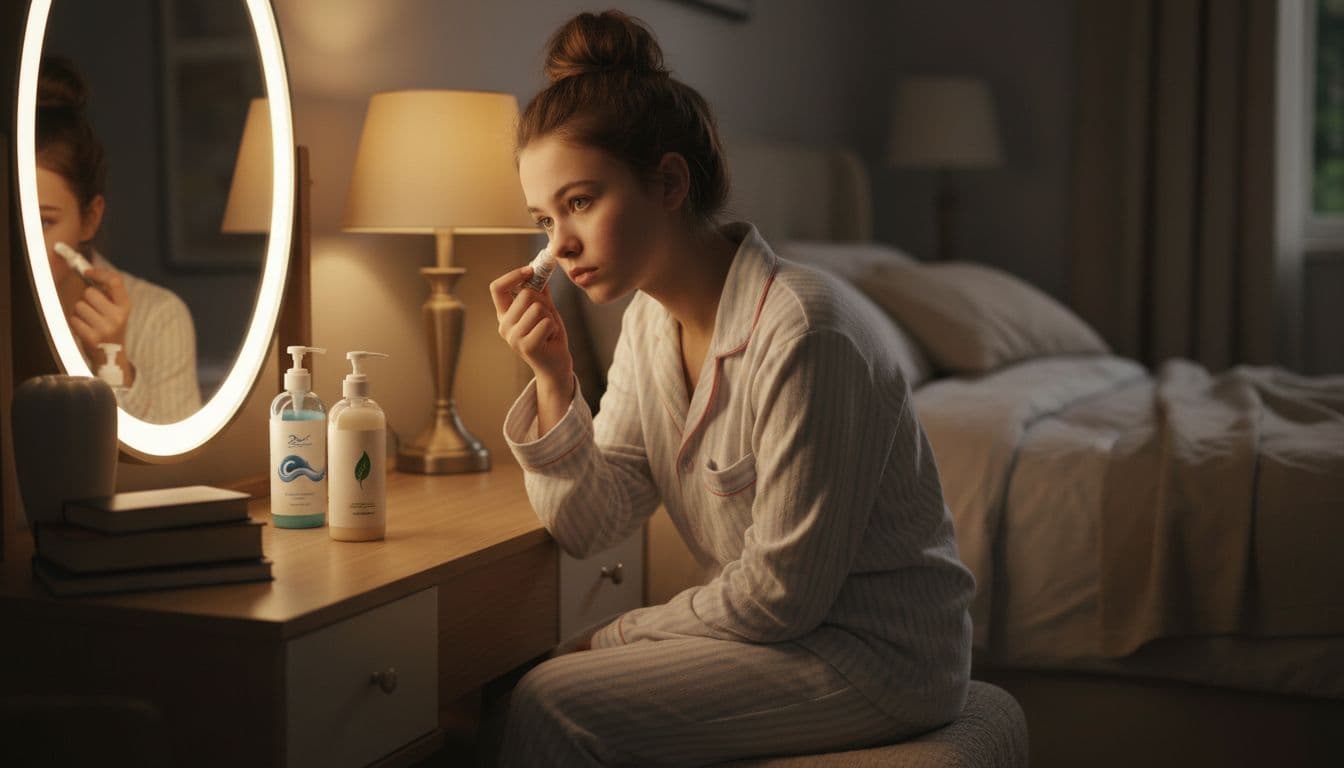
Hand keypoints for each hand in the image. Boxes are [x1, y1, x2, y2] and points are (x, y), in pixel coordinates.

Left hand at [69, 267, 135, 385]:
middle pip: (90, 293)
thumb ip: (107, 291)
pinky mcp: (92, 337)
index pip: (115, 281)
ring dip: (80, 312)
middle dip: (87, 299)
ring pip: (80, 305)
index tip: (88, 272)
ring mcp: (105, 327)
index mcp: (125, 306)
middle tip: (93, 309)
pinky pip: (74, 319)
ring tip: (89, 321)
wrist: (111, 356)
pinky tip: (85, 329)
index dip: (99, 273)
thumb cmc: (110, 326)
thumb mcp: (116, 309)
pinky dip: (76, 322)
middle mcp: (118, 316)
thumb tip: (87, 268)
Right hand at [489, 265, 571, 387]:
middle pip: (525, 294)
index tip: (531, 271)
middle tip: (546, 317)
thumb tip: (539, 266)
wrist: (555, 365)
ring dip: (550, 316)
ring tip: (548, 329)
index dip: (513, 275)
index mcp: (504, 314)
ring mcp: (513, 338)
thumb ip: (539, 291)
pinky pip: (546, 322)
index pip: (496, 288)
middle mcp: (503, 326)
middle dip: (543, 301)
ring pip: (538, 307)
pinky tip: (550, 338)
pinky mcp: (527, 347)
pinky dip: (554, 327)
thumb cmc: (549, 335)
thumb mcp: (544, 309)